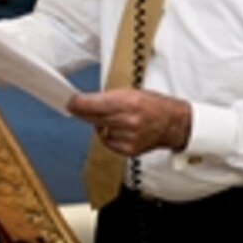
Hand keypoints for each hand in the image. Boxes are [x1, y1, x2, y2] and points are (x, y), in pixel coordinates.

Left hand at [68, 88, 191, 156]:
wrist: (173, 124)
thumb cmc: (154, 105)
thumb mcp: (132, 92)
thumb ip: (109, 98)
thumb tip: (85, 102)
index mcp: (129, 102)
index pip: (94, 104)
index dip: (78, 103)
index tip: (69, 102)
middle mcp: (128, 120)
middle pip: (93, 118)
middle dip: (83, 112)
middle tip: (76, 107)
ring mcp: (128, 137)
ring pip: (99, 130)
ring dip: (101, 124)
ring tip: (116, 119)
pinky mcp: (128, 150)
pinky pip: (108, 142)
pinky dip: (109, 136)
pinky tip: (120, 130)